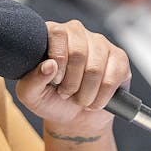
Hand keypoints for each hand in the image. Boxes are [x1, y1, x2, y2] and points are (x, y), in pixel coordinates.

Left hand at [13, 20, 130, 136]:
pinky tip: (95, 100)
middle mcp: (77, 32)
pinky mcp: (119, 58)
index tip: (55, 81)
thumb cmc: (50, 100)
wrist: (73, 117)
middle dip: (71, 83)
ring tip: (80, 99)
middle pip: (78, 52)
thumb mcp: (31, 94)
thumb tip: (50, 65)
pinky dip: (102, 96)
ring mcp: (100, 43)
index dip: (58, 62)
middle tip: (66, 94)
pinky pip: (114, 76)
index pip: (58, 35)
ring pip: (96, 68)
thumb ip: (33, 80)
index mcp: (53, 34)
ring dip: (86, 93)